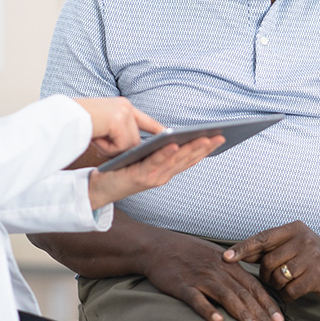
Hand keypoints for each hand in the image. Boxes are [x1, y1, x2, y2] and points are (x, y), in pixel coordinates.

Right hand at [74, 97, 163, 156]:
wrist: (63, 116)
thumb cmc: (76, 122)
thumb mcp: (101, 125)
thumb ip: (117, 131)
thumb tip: (130, 149)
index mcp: (122, 106)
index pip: (145, 120)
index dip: (158, 130)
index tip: (169, 136)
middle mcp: (126, 106)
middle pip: (135, 139)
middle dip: (120, 148)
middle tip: (102, 143)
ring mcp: (123, 112)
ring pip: (129, 145)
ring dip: (111, 148)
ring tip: (96, 139)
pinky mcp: (118, 121)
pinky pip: (121, 146)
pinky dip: (107, 148)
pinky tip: (96, 139)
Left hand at [86, 135, 224, 208]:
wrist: (99, 187)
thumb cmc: (121, 169)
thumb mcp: (144, 158)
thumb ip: (158, 150)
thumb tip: (173, 133)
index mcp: (165, 171)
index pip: (189, 159)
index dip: (206, 149)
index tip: (220, 136)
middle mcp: (162, 176)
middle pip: (187, 159)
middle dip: (205, 148)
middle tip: (220, 136)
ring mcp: (152, 178)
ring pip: (175, 161)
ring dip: (191, 149)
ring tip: (204, 138)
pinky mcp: (139, 177)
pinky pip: (155, 163)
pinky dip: (166, 154)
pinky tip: (175, 143)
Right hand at [143, 233, 283, 320]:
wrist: (158, 247)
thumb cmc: (188, 253)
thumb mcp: (214, 256)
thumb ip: (232, 271)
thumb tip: (249, 288)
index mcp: (228, 264)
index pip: (253, 285)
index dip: (267, 303)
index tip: (279, 318)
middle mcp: (217, 270)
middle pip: (243, 293)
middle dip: (260, 313)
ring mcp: (200, 277)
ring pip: (225, 296)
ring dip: (241, 313)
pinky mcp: (183, 285)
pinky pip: (197, 299)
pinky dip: (208, 310)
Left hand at [223, 221, 319, 301]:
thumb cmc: (312, 253)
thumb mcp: (293, 243)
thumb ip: (268, 248)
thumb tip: (236, 253)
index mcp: (293, 229)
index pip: (262, 238)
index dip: (242, 248)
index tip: (225, 257)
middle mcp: (302, 240)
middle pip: (268, 262)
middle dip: (265, 275)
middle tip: (272, 278)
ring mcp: (311, 257)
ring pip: (278, 277)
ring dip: (277, 285)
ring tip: (285, 283)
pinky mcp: (318, 276)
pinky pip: (290, 291)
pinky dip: (287, 295)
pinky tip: (293, 291)